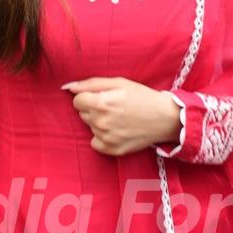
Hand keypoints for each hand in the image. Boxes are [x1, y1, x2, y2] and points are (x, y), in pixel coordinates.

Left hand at [63, 77, 180, 155]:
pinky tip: (116, 131)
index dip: (88, 97)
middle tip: (113, 107)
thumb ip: (91, 84)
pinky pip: (95, 143)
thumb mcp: (118, 83)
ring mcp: (106, 138)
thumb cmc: (142, 97)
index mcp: (101, 103)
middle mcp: (101, 122)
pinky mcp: (111, 150)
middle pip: (83, 114)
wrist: (164, 118)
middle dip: (93, 109)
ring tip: (118, 118)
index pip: (77, 101)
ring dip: (99, 122)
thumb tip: (68, 87)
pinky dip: (102, 137)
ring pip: (90, 127)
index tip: (102, 97)